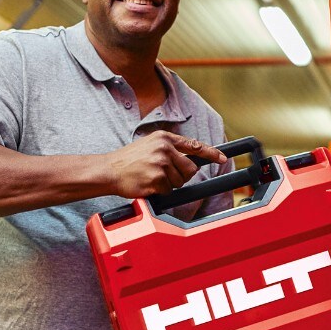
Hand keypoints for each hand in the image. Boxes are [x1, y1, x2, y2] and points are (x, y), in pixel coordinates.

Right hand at [104, 132, 226, 197]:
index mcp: (164, 138)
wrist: (108, 170)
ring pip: (180, 182)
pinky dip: (160, 191)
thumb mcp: (149, 144)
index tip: (222, 158)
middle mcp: (164, 149)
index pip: (194, 145)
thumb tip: (190, 158)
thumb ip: (169, 148)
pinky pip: (168, 190)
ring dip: (168, 184)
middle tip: (165, 175)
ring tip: (151, 177)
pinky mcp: (157, 179)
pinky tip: (148, 184)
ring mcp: (161, 164)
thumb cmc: (128, 160)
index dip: (211, 153)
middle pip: (190, 169)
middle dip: (182, 176)